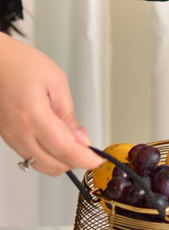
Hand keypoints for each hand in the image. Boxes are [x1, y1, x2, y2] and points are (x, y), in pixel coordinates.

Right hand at [0, 33, 104, 175]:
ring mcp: (11, 137)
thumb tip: (81, 140)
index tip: (98, 160)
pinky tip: (55, 140)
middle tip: (86, 143)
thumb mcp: (57, 83)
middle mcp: (19, 132)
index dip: (86, 159)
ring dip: (62, 160)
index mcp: (33, 116)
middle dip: (76, 160)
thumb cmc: (20, 63)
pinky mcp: (8, 137)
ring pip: (42, 165)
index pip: (65, 151)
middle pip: (55, 164)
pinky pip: (32, 157)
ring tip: (70, 140)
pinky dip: (48, 156)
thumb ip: (69, 115)